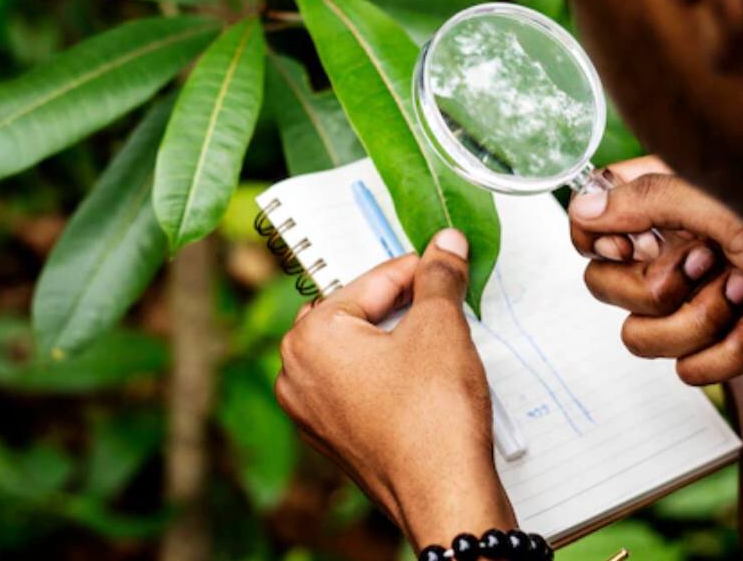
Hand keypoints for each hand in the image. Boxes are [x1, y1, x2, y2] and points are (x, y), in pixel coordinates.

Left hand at [275, 229, 515, 547]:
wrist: (444, 497)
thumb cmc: (433, 419)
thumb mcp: (441, 327)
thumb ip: (438, 277)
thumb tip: (445, 246)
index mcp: (310, 337)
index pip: (371, 281)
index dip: (417, 268)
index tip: (444, 258)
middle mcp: (297, 373)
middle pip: (357, 312)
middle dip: (400, 304)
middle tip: (442, 296)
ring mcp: (312, 411)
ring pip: (357, 350)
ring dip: (396, 339)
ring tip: (438, 339)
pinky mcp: (334, 437)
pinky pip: (359, 386)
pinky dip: (389, 374)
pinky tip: (425, 378)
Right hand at [568, 157, 742, 384]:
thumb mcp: (717, 195)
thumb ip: (642, 199)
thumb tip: (583, 210)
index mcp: (661, 205)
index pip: (588, 229)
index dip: (604, 244)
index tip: (637, 244)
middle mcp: (671, 252)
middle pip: (604, 290)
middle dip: (658, 288)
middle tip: (707, 264)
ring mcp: (694, 299)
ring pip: (640, 338)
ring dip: (699, 321)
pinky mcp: (721, 342)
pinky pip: (689, 371)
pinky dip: (729, 352)